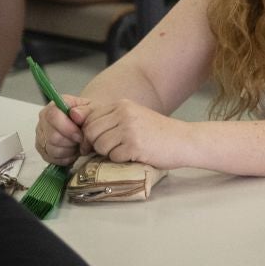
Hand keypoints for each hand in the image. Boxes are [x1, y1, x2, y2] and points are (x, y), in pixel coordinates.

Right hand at [35, 93, 91, 162]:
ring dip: (69, 150)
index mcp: (55, 106)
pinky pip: (51, 158)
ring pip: (52, 149)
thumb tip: (75, 114)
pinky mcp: (42, 148)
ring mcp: (41, 134)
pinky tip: (73, 151)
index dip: (68, 129)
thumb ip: (86, 111)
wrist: (89, 125)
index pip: (53, 116)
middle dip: (71, 142)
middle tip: (82, 141)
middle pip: (52, 136)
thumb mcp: (94, 110)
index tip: (81, 135)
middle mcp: (44, 119)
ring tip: (78, 145)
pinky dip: (65, 158)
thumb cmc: (90, 116)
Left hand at [76, 99, 193, 167]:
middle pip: (90, 132)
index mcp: (123, 105)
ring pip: (99, 145)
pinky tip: (135, 155)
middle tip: (110, 149)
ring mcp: (129, 129)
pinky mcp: (134, 146)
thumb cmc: (158, 133)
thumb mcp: (134, 118)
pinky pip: (113, 157)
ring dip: (108, 153)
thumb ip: (111, 120)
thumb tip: (79, 128)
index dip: (88, 133)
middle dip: (96, 144)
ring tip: (125, 151)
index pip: (90, 118)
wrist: (185, 140)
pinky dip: (121, 160)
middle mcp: (124, 114)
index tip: (96, 142)